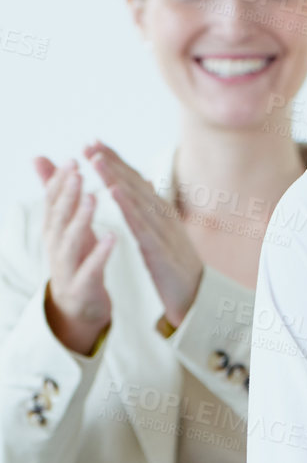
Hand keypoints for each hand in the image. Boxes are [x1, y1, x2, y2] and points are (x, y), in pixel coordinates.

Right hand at [35, 157, 114, 354]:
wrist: (79, 305)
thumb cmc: (76, 253)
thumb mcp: (65, 222)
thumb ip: (55, 190)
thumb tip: (38, 157)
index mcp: (54, 228)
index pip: (53, 201)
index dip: (60, 181)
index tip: (73, 160)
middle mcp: (55, 246)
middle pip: (58, 217)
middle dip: (67, 195)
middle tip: (78, 172)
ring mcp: (66, 267)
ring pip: (70, 242)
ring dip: (80, 219)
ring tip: (93, 197)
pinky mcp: (82, 286)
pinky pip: (90, 269)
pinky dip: (100, 253)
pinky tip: (113, 237)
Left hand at [84, 142, 202, 328]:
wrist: (197, 297)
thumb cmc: (176, 265)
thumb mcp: (163, 233)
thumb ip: (153, 207)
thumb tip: (147, 182)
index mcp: (160, 212)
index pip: (133, 180)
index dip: (115, 161)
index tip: (93, 143)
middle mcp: (162, 215)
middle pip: (134, 183)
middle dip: (111, 162)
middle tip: (90, 143)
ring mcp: (162, 231)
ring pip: (136, 199)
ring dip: (115, 177)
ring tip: (97, 160)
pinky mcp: (160, 250)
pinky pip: (141, 225)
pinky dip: (127, 206)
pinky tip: (114, 193)